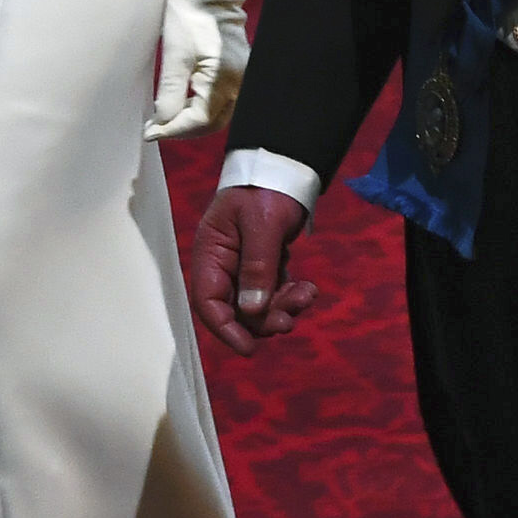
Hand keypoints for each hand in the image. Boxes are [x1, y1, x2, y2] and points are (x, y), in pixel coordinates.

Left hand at [148, 7, 247, 140]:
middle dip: (183, 129)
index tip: (149, 133)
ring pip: (218, 115)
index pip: (200, 120)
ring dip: (192, 120)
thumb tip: (162, 123)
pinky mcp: (239, 73)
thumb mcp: (173, 56)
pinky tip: (183, 104)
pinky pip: (222, 102)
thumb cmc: (188, 16)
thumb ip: (170, 94)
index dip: (173, 130)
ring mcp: (242, 78)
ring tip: (165, 117)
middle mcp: (240, 82)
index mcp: (224, 78)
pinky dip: (201, 108)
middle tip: (155, 128)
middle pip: (212, 122)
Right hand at [192, 184, 322, 357]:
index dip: (226, 329)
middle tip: (289, 319)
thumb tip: (252, 310)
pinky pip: (275, 291)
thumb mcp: (261, 226)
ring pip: (259, 304)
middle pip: (236, 310)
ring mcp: (244, 267)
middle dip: (263, 319)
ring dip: (282, 307)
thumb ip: (257, 267)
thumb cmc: (264, 191)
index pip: (209, 303)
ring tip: (306, 296)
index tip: (250, 348)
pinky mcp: (264, 265)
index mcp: (210, 255)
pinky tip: (308, 289)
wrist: (284, 169)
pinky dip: (291, 295)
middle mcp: (223, 265)